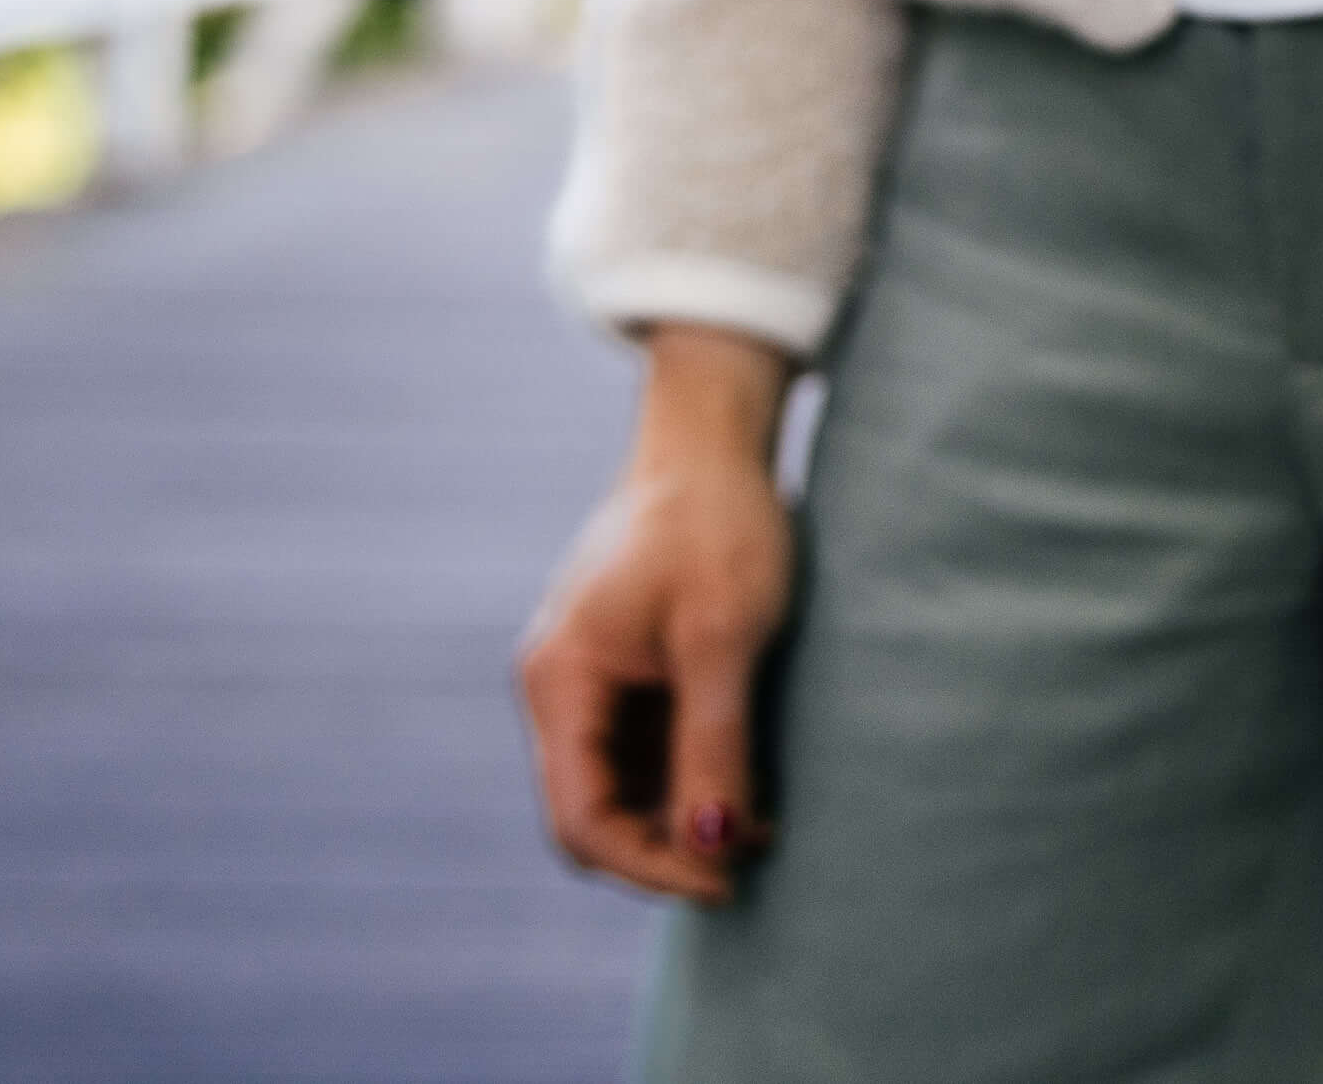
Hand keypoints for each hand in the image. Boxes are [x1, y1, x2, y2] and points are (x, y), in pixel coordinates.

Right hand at [517, 324, 798, 903]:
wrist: (714, 443)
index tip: (723, 880)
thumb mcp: (725, 636)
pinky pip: (644, 749)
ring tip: (763, 830)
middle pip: (594, 811)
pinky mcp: (624, 671)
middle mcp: (559, 688)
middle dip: (667, 847)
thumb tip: (713, 843)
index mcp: (561, 681)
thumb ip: (714, 745)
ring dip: (683, 818)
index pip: (582, 818)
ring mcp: (589, 680)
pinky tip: (750, 788)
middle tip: (749, 862)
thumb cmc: (718, 524)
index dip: (649, 864)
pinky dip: (689, 778)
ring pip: (622, 786)